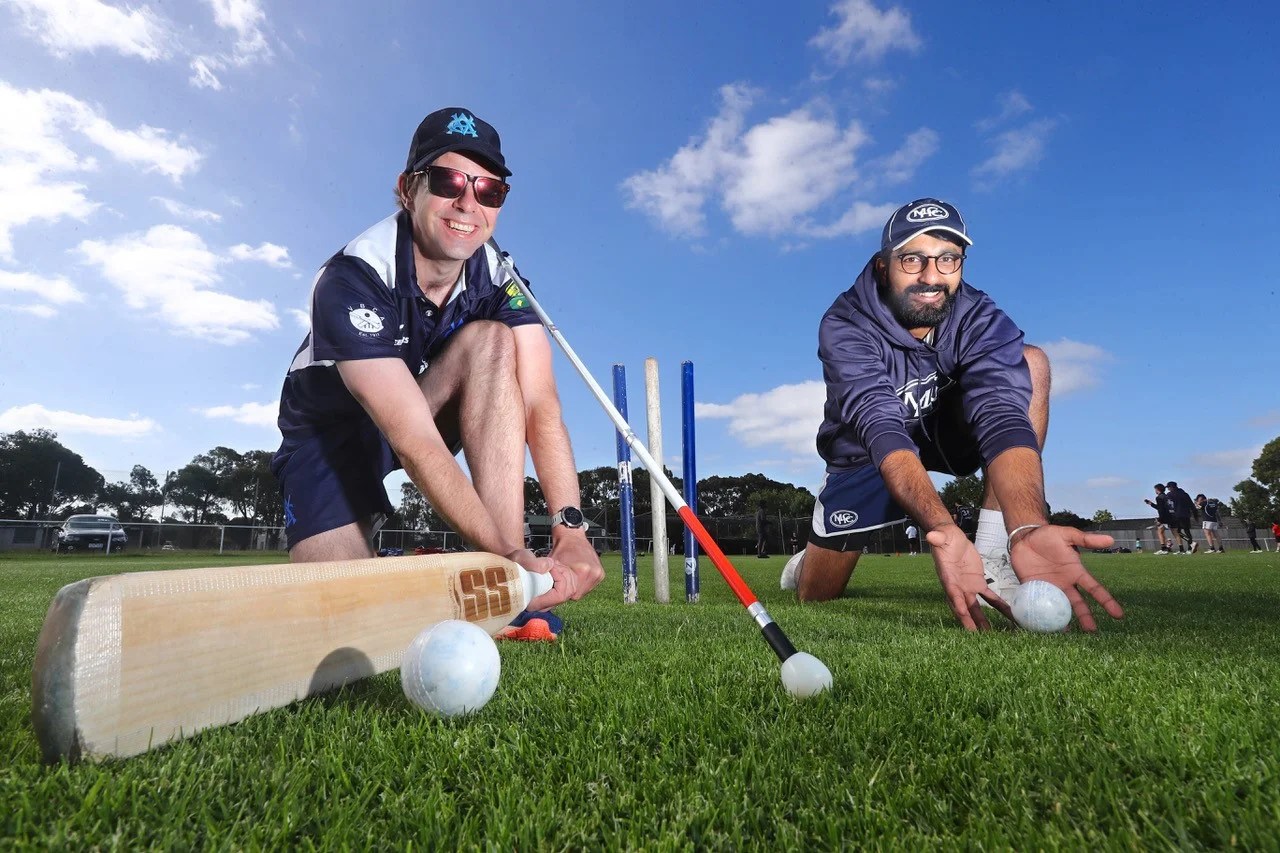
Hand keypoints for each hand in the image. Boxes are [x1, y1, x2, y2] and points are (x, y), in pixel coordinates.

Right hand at [505, 548, 574, 609]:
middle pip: (567, 592)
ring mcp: (549, 602)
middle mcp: (542, 606)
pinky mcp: (553, 596)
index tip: (550, 567)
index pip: (559, 596)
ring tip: (552, 564)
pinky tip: (555, 568)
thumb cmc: (516, 562)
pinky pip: (570, 586)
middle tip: (552, 563)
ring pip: (571, 589)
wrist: (516, 563)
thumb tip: (549, 566)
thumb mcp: (521, 559)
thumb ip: (533, 564)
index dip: (559, 578)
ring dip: (565, 572)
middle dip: (563, 574)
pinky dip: (565, 573)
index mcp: (533, 603)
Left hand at [542, 533, 604, 604]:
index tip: (554, 591)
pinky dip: (581, 584)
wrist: (572, 535)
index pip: (570, 594)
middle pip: (577, 594)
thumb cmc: (562, 547)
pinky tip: (576, 576)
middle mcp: (593, 572)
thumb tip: (544, 594)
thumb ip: (549, 580)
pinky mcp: (600, 574)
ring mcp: (598, 574)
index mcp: (582, 570)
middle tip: (561, 583)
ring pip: (583, 591)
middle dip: (567, 591)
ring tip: (569, 578)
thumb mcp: (552, 564)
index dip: (560, 594)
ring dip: (575, 588)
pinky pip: (589, 586)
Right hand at [925, 525, 1013, 630]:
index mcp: (948, 578)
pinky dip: (999, 606)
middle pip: (963, 608)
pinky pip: (990, 597)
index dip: (957, 604)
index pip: (952, 593)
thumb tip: (931, 536)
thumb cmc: (944, 539)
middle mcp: (957, 587)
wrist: (951, 538)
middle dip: (970, 622)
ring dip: (983, 621)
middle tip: (978, 637)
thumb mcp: (941, 537)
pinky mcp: (978, 583)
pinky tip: (1009, 615)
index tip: (963, 614)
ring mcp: (968, 587)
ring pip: (976, 608)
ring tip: (992, 635)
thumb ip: (937, 538)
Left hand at [1009, 526, 1124, 631]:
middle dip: (1086, 617)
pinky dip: (1042, 614)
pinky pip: (1039, 603)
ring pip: (1060, 607)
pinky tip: (1044, 626)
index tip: (1118, 615)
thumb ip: (1086, 539)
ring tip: (1066, 634)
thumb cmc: (1047, 535)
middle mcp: (1065, 583)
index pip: (1095, 589)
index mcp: (1076, 572)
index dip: (1107, 601)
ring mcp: (1049, 588)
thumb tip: (1111, 540)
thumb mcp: (1068, 535)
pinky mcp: (1033, 589)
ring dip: (1063, 620)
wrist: (1024, 537)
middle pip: (1078, 604)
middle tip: (1092, 632)